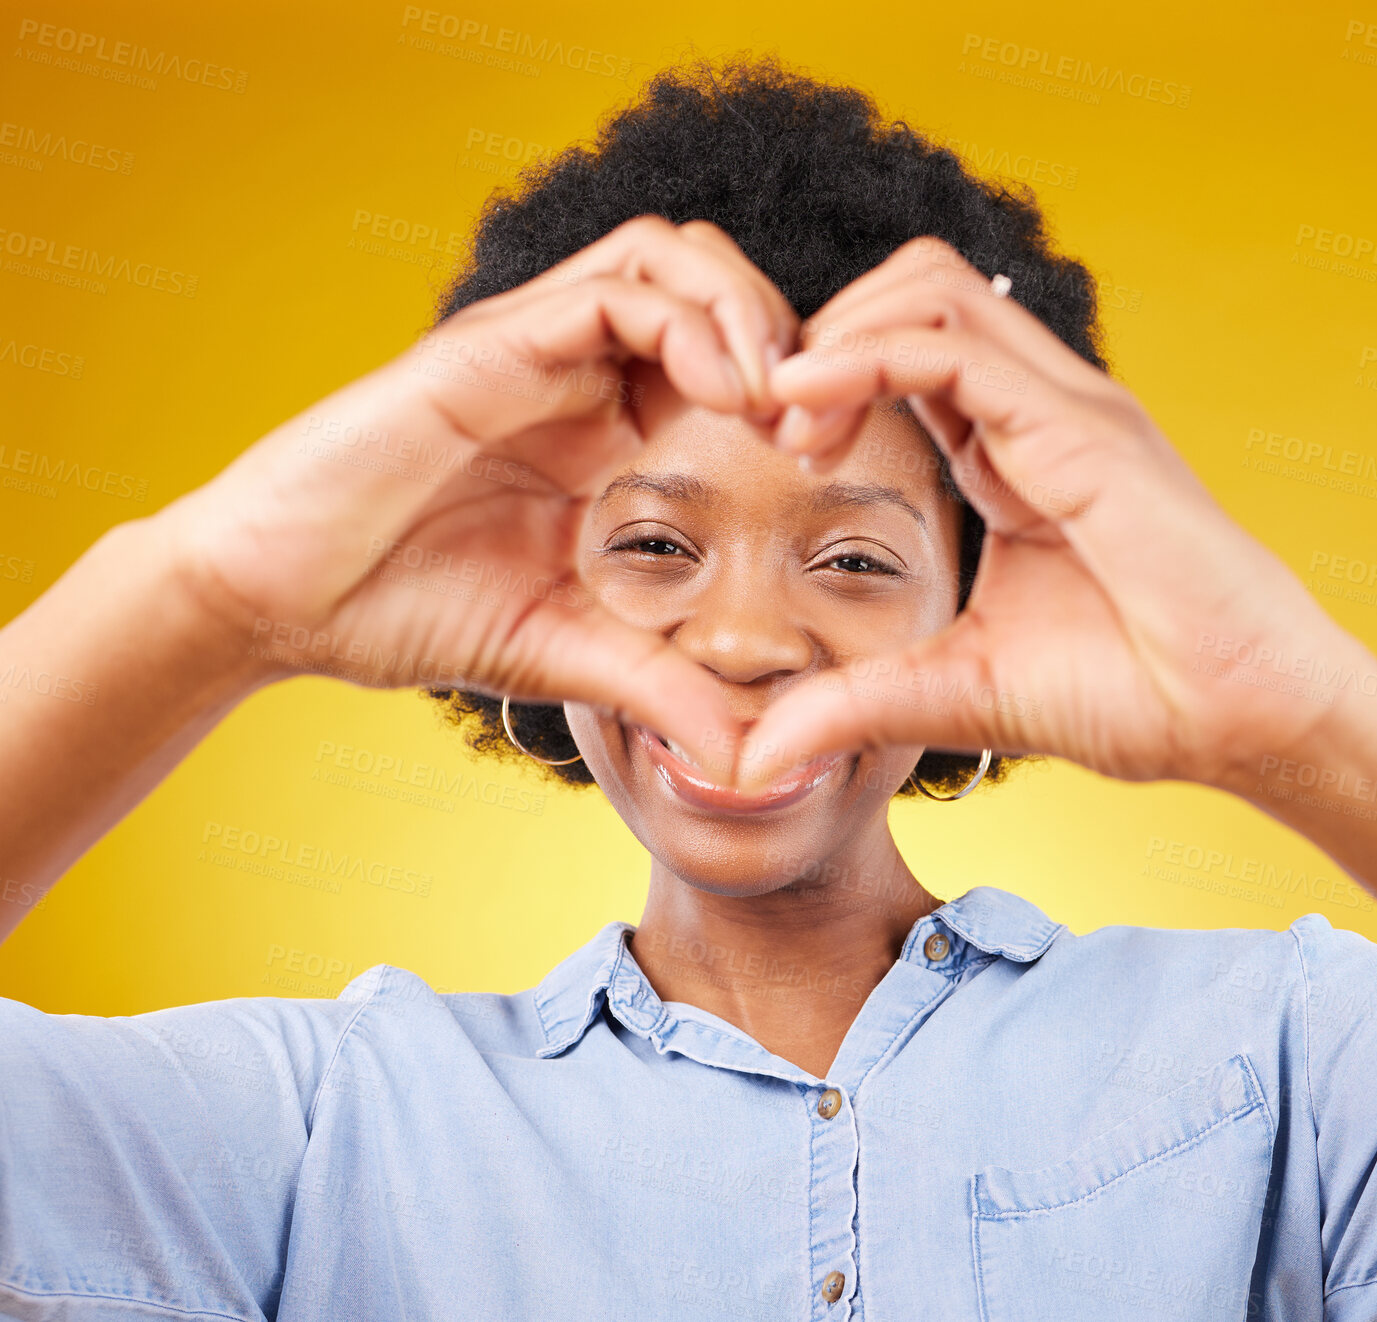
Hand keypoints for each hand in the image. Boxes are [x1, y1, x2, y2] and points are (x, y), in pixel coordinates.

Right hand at [152, 216, 796, 767]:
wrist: (274, 602)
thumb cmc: (404, 612)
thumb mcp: (566, 652)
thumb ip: (660, 685)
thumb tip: (752, 759)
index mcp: (596, 427)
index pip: (719, 354)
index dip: (790, 391)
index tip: (829, 462)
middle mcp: (569, 371)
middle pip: (709, 282)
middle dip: (786, 335)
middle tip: (819, 426)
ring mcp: (529, 349)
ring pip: (669, 257)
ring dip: (745, 313)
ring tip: (777, 406)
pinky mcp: (486, 345)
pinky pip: (612, 291)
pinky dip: (686, 324)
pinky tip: (722, 397)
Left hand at [738, 237, 1376, 792]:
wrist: (1247, 723)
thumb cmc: (1133, 697)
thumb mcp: (953, 692)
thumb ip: (852, 704)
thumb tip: (754, 755)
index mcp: (1014, 450)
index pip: (904, 353)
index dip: (824, 378)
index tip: (770, 446)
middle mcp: (1040, 409)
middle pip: (910, 291)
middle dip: (818, 336)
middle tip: (764, 421)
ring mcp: (1067, 407)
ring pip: (926, 289)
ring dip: (833, 335)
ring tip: (781, 418)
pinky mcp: (1081, 429)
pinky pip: (951, 347)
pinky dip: (863, 357)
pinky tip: (804, 409)